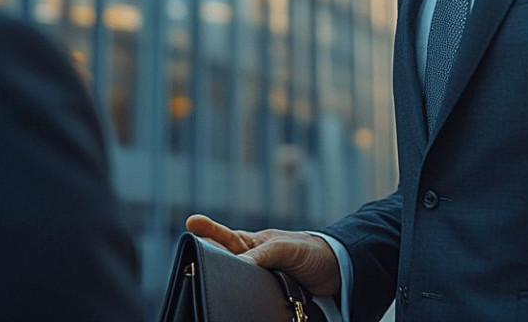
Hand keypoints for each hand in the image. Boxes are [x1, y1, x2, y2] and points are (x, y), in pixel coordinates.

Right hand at [185, 214, 340, 296]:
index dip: (207, 229)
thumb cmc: (310, 251)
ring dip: (227, 285)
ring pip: (235, 282)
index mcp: (253, 242)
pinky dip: (244, 300)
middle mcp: (251, 259)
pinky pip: (250, 297)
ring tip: (212, 289)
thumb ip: (263, 254)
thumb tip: (240, 265)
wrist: (337, 273)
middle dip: (208, 262)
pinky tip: (238, 304)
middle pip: (223, 261)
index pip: (224, 235)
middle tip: (190, 264)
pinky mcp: (267, 295)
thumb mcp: (286, 248)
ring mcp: (258, 277)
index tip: (191, 223)